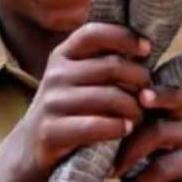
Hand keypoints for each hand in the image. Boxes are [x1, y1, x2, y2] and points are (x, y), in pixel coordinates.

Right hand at [20, 22, 152, 171]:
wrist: (32, 148)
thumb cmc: (71, 111)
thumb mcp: (79, 80)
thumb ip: (104, 63)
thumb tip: (145, 45)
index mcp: (62, 56)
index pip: (94, 33)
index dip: (124, 37)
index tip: (146, 49)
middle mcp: (55, 75)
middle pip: (112, 66)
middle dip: (141, 80)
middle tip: (150, 96)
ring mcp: (51, 103)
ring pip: (111, 97)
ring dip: (135, 109)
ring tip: (139, 118)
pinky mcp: (51, 131)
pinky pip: (97, 125)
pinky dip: (119, 128)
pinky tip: (125, 130)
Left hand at [112, 85, 181, 181]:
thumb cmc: (145, 176)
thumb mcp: (130, 156)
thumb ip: (120, 138)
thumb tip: (89, 130)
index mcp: (170, 119)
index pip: (174, 97)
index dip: (161, 94)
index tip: (142, 98)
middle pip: (159, 132)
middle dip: (128, 154)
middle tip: (107, 174)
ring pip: (164, 168)